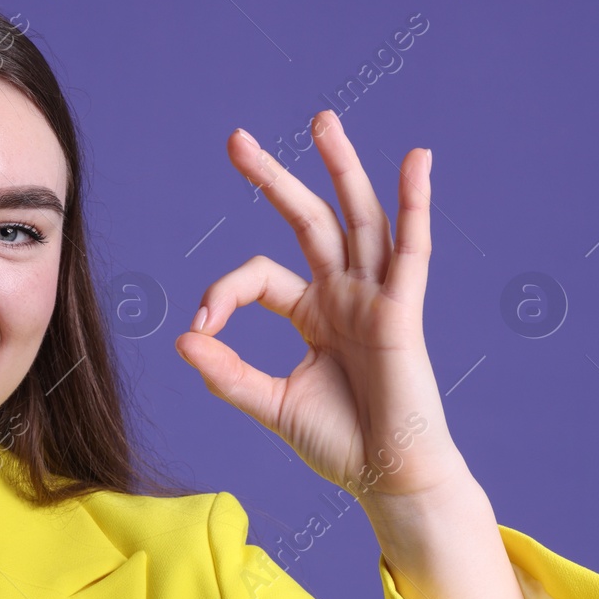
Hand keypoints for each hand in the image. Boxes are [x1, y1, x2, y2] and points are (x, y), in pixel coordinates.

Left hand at [176, 109, 469, 502]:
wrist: (386, 477)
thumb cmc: (338, 443)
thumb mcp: (269, 403)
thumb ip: (227, 372)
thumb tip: (182, 340)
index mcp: (313, 313)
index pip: (259, 276)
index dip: (222, 294)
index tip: (199, 329)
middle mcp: (344, 295)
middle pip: (308, 221)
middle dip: (274, 179)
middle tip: (237, 139)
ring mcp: (376, 298)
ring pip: (358, 218)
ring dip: (341, 168)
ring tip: (321, 121)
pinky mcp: (403, 311)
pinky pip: (411, 249)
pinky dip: (415, 204)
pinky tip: (416, 161)